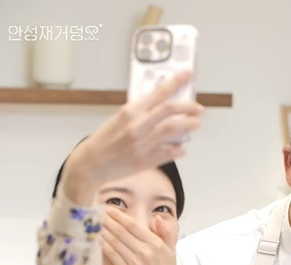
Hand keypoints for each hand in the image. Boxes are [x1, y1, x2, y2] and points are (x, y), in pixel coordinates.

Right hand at [61, 70, 203, 204]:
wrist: (92, 163)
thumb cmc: (105, 140)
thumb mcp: (119, 118)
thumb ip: (141, 110)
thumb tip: (163, 101)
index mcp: (129, 111)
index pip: (158, 92)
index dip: (176, 82)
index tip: (187, 74)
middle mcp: (136, 126)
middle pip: (170, 110)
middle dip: (188, 107)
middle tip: (198, 108)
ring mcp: (142, 143)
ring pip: (173, 130)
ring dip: (189, 125)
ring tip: (196, 123)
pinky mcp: (146, 160)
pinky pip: (170, 152)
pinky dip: (180, 148)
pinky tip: (182, 147)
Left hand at [100, 207, 189, 264]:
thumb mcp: (172, 251)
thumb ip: (166, 232)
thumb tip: (158, 218)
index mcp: (157, 244)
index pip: (134, 226)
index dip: (119, 216)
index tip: (109, 209)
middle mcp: (146, 251)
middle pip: (122, 232)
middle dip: (107, 221)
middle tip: (96, 212)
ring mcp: (136, 263)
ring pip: (115, 243)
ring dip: (103, 231)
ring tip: (94, 223)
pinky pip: (113, 256)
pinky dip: (104, 246)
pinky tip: (96, 240)